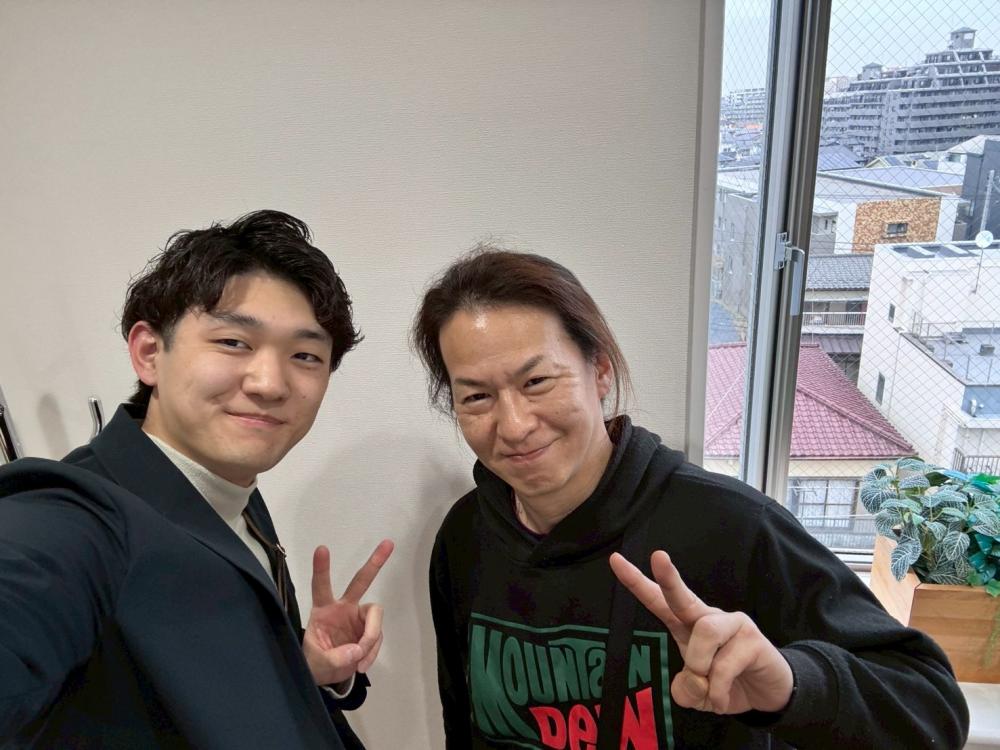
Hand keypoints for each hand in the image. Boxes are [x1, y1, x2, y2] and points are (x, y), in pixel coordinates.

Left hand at [303, 539, 393, 686]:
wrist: (328, 676)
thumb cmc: (315, 662)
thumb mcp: (317, 664)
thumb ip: (334, 658)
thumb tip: (356, 651)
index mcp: (323, 610)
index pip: (321, 586)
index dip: (321, 569)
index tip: (321, 548)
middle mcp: (343, 608)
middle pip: (360, 582)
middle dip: (375, 563)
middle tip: (389, 543)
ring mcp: (358, 618)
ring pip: (375, 615)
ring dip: (371, 638)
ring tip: (359, 661)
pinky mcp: (369, 630)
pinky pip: (377, 638)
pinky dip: (372, 653)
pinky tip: (362, 665)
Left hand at [609, 550, 792, 714]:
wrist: (767, 692)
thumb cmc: (726, 683)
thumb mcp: (698, 695)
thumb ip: (686, 690)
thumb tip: (694, 680)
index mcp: (686, 625)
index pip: (658, 600)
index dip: (636, 582)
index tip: (615, 560)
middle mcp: (707, 618)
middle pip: (683, 596)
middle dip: (668, 577)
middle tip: (658, 556)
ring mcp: (732, 625)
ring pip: (705, 633)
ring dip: (700, 667)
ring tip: (709, 689)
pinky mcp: (753, 639)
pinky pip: (725, 664)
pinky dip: (718, 690)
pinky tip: (723, 698)